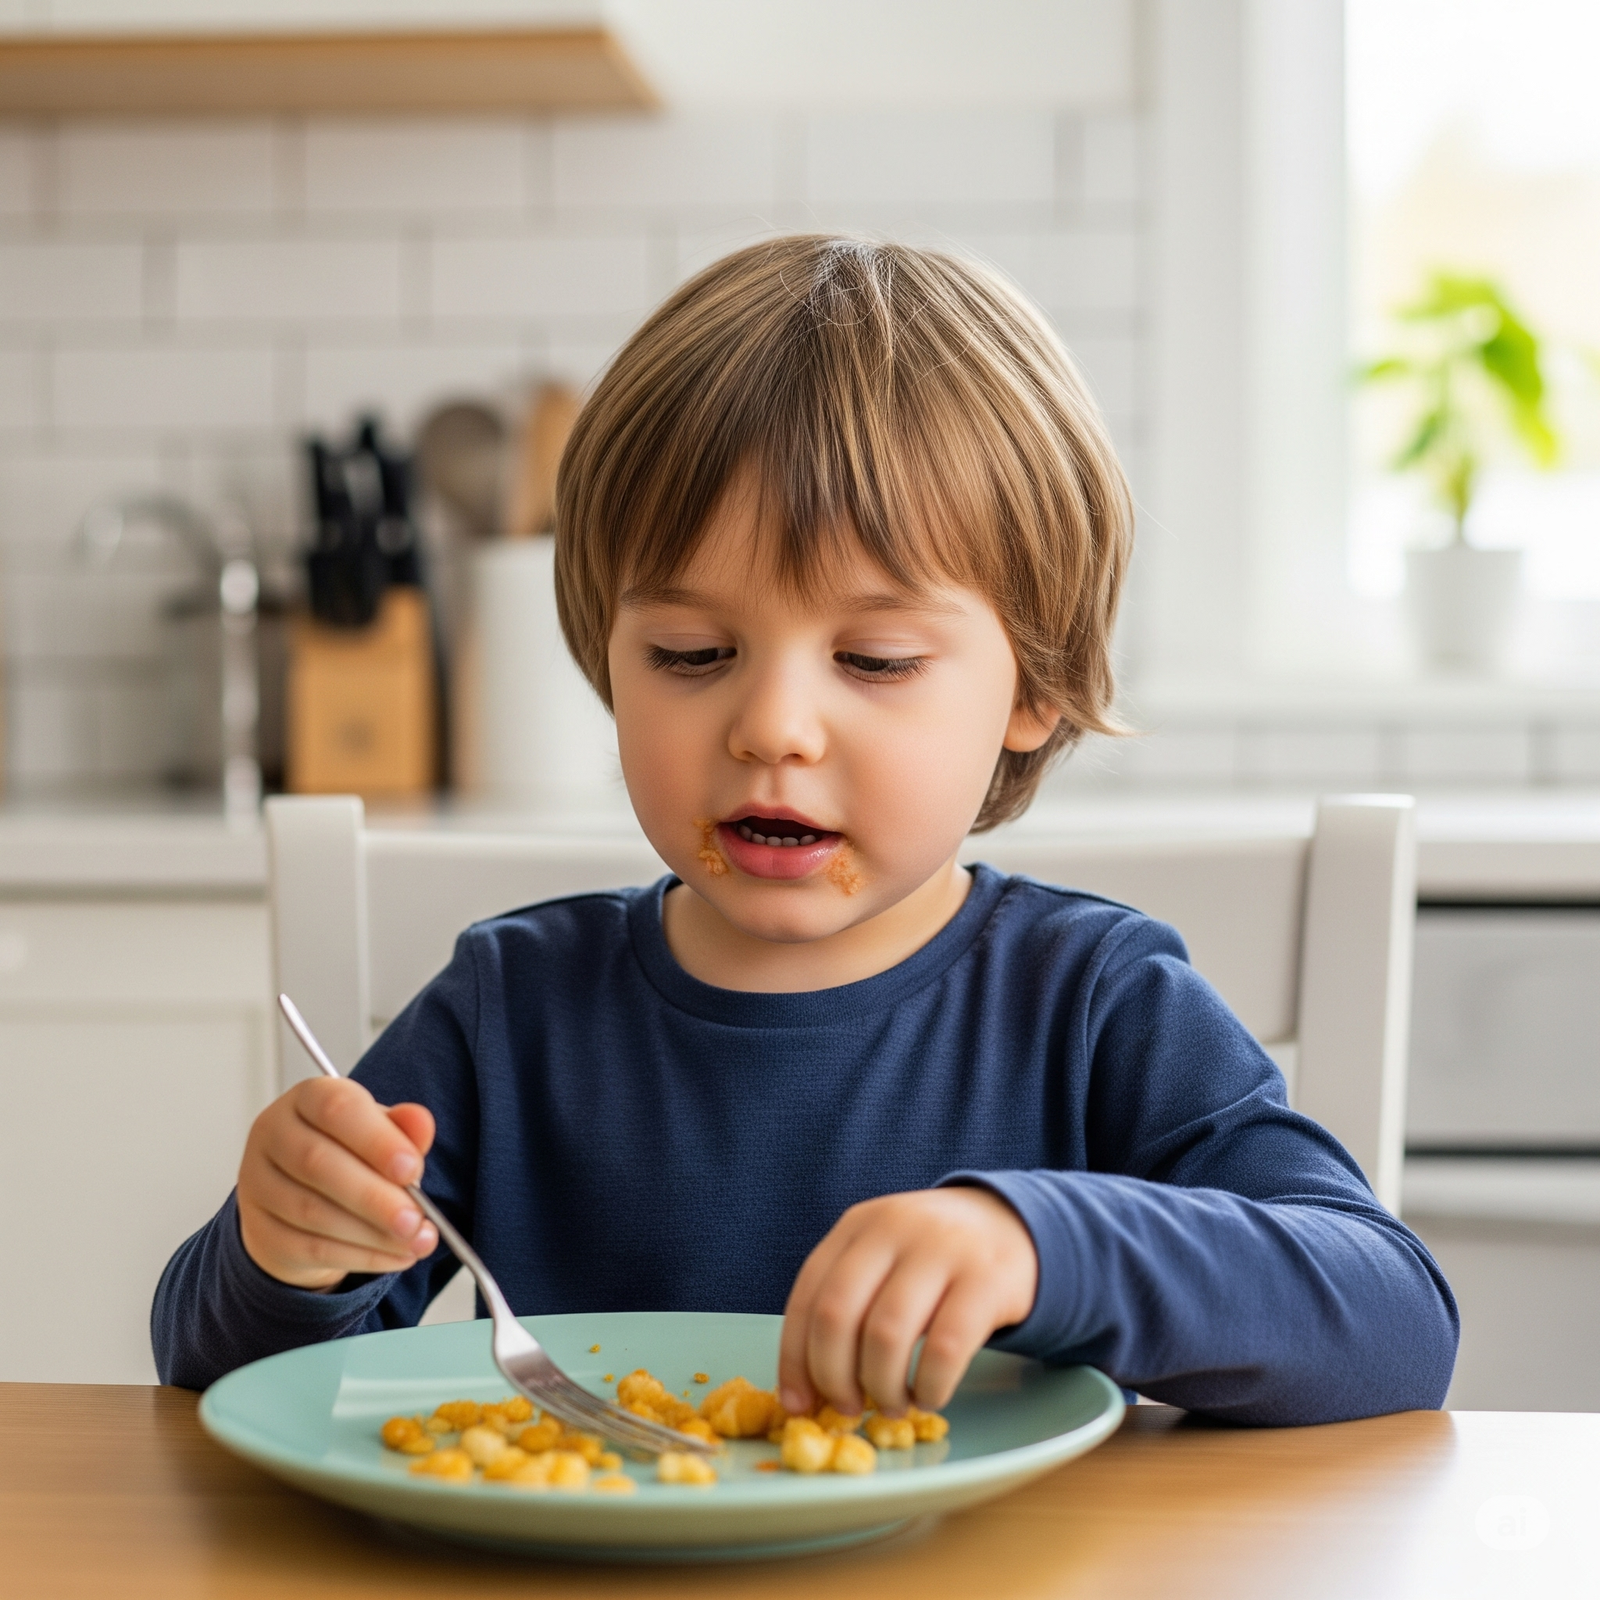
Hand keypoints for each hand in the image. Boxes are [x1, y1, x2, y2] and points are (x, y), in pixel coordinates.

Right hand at [236, 1077, 438, 1288]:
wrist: (303, 1197)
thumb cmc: (349, 1153)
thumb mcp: (380, 1132)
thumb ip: (403, 1128)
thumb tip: (421, 1122)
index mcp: (307, 1098)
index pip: (336, 1108)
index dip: (377, 1140)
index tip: (413, 1169)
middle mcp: (274, 1135)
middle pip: (317, 1164)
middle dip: (374, 1196)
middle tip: (416, 1219)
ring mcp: (259, 1184)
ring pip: (311, 1212)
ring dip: (371, 1233)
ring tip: (415, 1241)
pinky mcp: (261, 1231)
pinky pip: (309, 1248)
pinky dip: (360, 1256)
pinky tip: (395, 1257)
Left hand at [778, 1187, 1037, 1416]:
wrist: (1014, 1226)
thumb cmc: (934, 1259)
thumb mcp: (885, 1257)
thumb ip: (849, 1303)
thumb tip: (806, 1390)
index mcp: (858, 1225)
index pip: (808, 1295)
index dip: (795, 1358)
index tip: (798, 1404)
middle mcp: (894, 1228)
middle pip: (839, 1315)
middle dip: (834, 1376)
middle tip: (848, 1408)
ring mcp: (941, 1250)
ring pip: (887, 1335)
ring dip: (882, 1387)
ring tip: (892, 1404)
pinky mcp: (986, 1280)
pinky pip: (944, 1349)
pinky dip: (929, 1387)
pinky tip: (930, 1397)